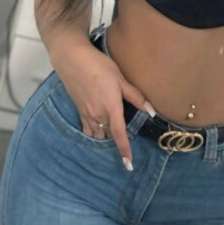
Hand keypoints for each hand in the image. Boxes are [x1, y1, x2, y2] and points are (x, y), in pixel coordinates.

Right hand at [52, 39, 154, 169]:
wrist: (72, 60)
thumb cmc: (99, 67)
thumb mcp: (120, 79)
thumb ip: (135, 96)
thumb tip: (151, 111)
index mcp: (110, 108)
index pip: (119, 134)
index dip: (124, 149)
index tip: (129, 164)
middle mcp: (98, 115)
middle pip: (108, 137)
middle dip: (115, 145)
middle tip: (125, 153)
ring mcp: (87, 114)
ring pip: (96, 135)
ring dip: (104, 142)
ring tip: (111, 148)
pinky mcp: (79, 111)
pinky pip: (87, 130)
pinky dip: (93, 136)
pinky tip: (97, 136)